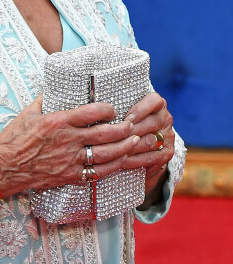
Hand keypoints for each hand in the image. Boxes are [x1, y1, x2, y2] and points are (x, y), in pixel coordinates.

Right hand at [0, 95, 141, 197]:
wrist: (4, 168)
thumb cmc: (14, 139)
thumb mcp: (28, 113)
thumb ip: (44, 100)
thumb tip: (53, 88)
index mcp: (58, 122)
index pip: (90, 112)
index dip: (106, 109)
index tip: (112, 108)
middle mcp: (67, 141)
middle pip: (105, 134)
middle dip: (124, 129)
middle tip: (133, 125)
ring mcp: (70, 160)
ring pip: (106, 155)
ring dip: (124, 148)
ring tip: (135, 141)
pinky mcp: (70, 176)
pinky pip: (97, 173)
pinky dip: (112, 167)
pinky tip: (120, 162)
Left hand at [119, 92, 174, 207]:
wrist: (143, 147)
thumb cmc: (127, 126)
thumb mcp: (125, 113)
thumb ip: (117, 108)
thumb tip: (94, 102)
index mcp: (157, 105)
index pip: (154, 101)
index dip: (140, 109)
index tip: (126, 118)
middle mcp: (165, 119)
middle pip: (151, 123)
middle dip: (130, 131)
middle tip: (114, 137)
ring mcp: (168, 137)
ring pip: (149, 141)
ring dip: (130, 146)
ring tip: (114, 150)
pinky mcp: (167, 153)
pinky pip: (152, 158)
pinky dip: (136, 160)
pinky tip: (122, 161)